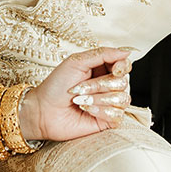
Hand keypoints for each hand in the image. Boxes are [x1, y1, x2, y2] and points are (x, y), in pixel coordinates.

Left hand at [18, 47, 132, 141]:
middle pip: (123, 82)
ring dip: (97, 98)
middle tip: (79, 88)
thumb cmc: (56, 86)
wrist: (43, 110)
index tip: (114, 69)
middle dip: (99, 85)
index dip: (122, 67)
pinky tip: (87, 110)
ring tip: (80, 100)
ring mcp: (109, 103)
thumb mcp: (77, 62)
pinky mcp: (108, 120)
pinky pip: (117, 115)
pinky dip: (100, 111)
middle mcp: (108, 86)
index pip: (125, 65)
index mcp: (102, 69)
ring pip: (122, 99)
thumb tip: (127, 51)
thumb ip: (102, 54)